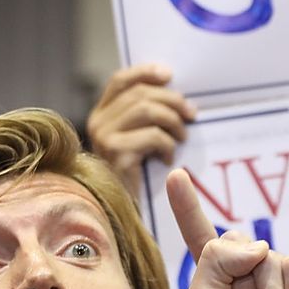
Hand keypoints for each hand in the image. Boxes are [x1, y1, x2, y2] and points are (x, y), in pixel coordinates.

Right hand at [87, 64, 195, 183]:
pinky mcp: (116, 154)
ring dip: (173, 122)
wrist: (125, 215)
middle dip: (171, 100)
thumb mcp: (139, 139)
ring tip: (181, 138)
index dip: (145, 73)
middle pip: (139, 93)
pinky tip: (168, 159)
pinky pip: (152, 136)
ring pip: (147, 110)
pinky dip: (168, 145)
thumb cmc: (137, 177)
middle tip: (191, 114)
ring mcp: (104, 138)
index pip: (120, 80)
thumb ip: (146, 115)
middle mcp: (97, 123)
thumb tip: (172, 87)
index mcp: (101, 115)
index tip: (170, 75)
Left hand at [166, 169, 288, 288]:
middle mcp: (252, 273)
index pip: (201, 237)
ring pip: (266, 257)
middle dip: (237, 277)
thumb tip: (258, 245)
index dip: (188, 206)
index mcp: (221, 282)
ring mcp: (285, 272)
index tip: (176, 175)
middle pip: (235, 240)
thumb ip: (210, 260)